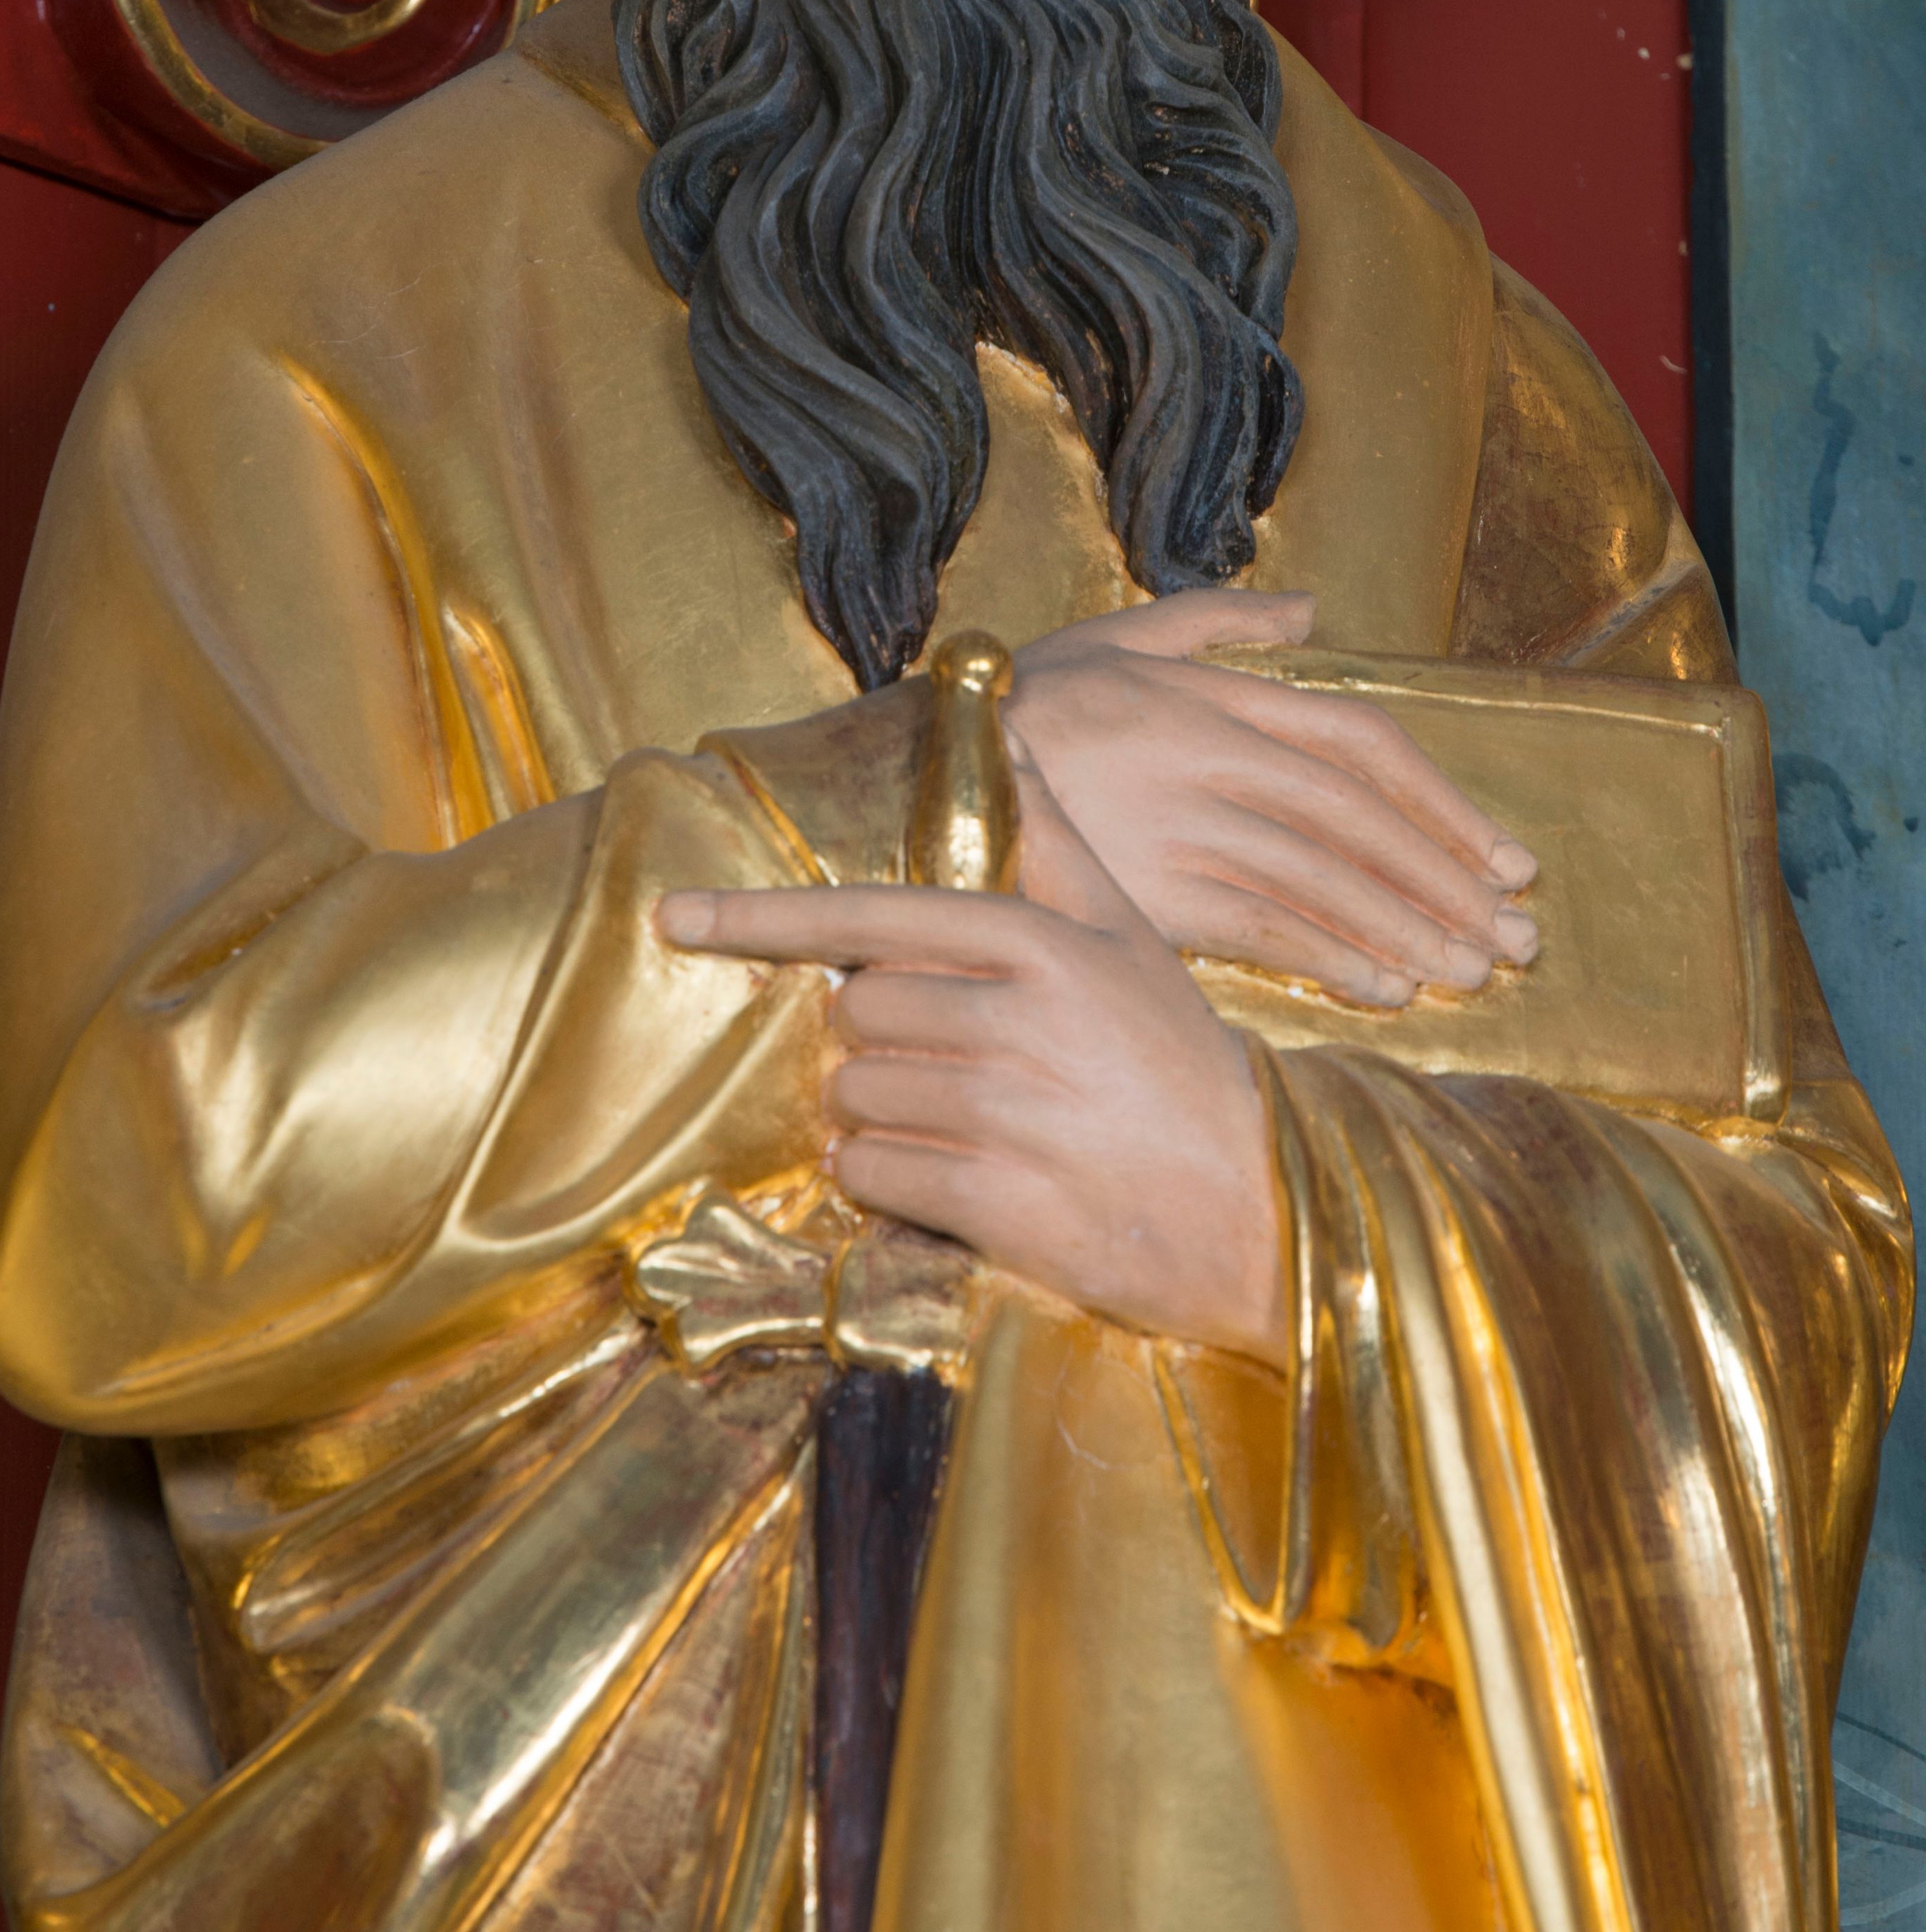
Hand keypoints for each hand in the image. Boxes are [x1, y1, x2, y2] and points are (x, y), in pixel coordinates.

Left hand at [661, 773, 1283, 1357]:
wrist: (1256, 1201)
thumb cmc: (1178, 1064)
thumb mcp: (1130, 940)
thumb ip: (1056, 842)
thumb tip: (1012, 729)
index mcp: (1037, 944)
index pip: (867, 918)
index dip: (758, 920)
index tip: (674, 916)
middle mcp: (1013, 1018)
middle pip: (855, 1012)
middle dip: (882, 1042)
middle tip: (957, 1065)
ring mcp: (1002, 1111)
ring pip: (854, 1097)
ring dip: (885, 1117)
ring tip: (970, 1125)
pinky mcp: (993, 1200)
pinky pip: (872, 1175)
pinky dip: (892, 1182)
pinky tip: (959, 1179)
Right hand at [1008, 588, 1537, 1009]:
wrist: (904, 776)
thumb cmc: (1012, 709)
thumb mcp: (1112, 636)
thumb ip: (1215, 622)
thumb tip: (1308, 612)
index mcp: (1216, 698)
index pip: (1363, 746)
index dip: (1444, 804)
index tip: (1505, 860)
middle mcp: (1212, 758)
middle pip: (1362, 821)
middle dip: (1449, 881)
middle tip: (1518, 938)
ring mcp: (1181, 827)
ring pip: (1326, 879)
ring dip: (1409, 928)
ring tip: (1472, 972)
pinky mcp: (1146, 893)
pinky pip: (1262, 928)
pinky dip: (1332, 957)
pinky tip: (1386, 988)